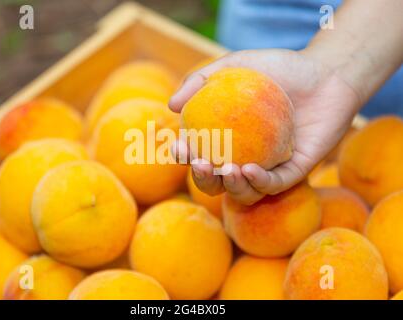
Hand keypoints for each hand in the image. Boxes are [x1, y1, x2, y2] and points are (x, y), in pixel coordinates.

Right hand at [169, 49, 360, 204]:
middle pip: (217, 183)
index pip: (198, 154)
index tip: (179, 146)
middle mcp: (243, 158)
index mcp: (226, 139)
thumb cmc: (278, 70)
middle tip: (201, 164)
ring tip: (227, 169)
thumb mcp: (234, 66)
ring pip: (243, 193)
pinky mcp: (293, 172)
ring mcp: (268, 168)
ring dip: (231, 186)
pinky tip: (250, 169)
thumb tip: (171, 105)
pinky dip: (259, 182)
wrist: (325, 74)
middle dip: (203, 180)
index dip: (185, 156)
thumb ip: (200, 80)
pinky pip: (273, 186)